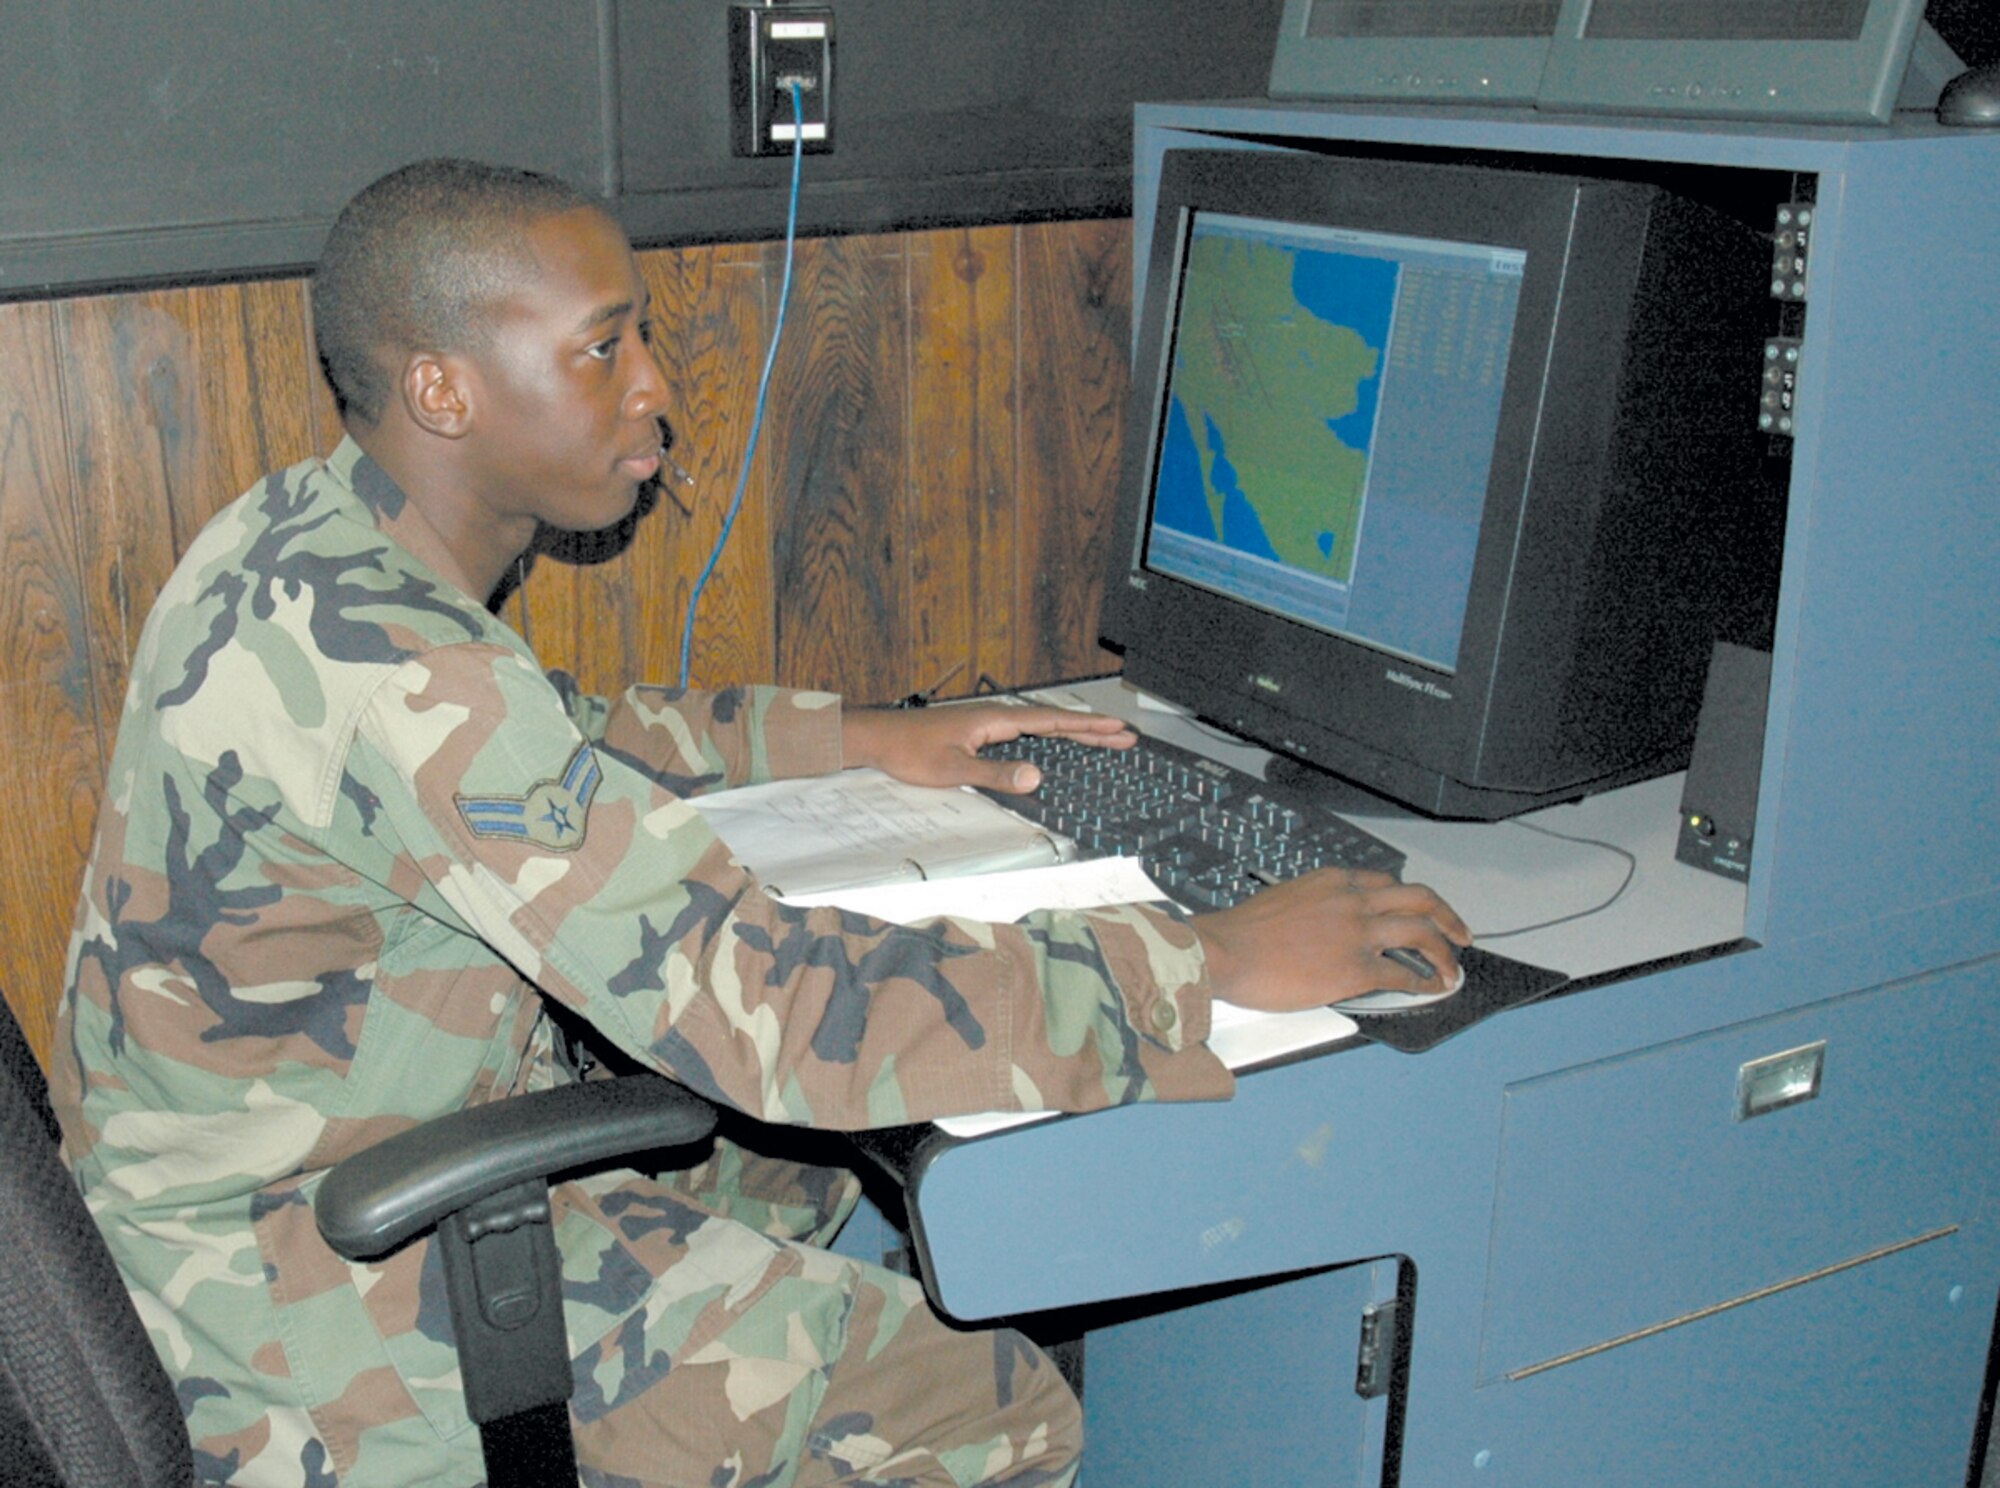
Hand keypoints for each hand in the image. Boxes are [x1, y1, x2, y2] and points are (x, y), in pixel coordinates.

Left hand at [841, 702, 1135, 792]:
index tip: (1117, 728)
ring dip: (1075, 732)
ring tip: (1106, 737)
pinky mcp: (982, 732)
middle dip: (1092, 728)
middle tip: (1126, 735)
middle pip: (1055, 721)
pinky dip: (1052, 736)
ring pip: (1043, 726)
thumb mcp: (953, 769)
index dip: (1087, 726)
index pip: (1052, 721)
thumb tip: (1036, 777)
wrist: (880, 738)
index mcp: (996, 720)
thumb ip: (995, 774)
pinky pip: (1028, 732)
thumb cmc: (910, 752)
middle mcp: (997, 717)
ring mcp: (990, 723)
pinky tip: (1059, 743)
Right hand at [1192, 869, 1472, 1011]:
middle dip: (1447, 915)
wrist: (1224, 951)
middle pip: (1419, 898)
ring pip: (1421, 932)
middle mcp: (1352, 900)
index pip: (1386, 883)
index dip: (1408, 900)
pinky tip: (1428, 988)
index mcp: (1333, 880)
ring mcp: (1358, 933)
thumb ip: (1313, 907)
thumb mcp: (1283, 900)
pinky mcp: (1356, 968)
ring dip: (1444, 952)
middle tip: (1460, 933)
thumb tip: (1324, 928)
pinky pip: (1403, 972)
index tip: (1418, 911)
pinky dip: (1423, 981)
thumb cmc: (1240, 932)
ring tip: (1452, 968)